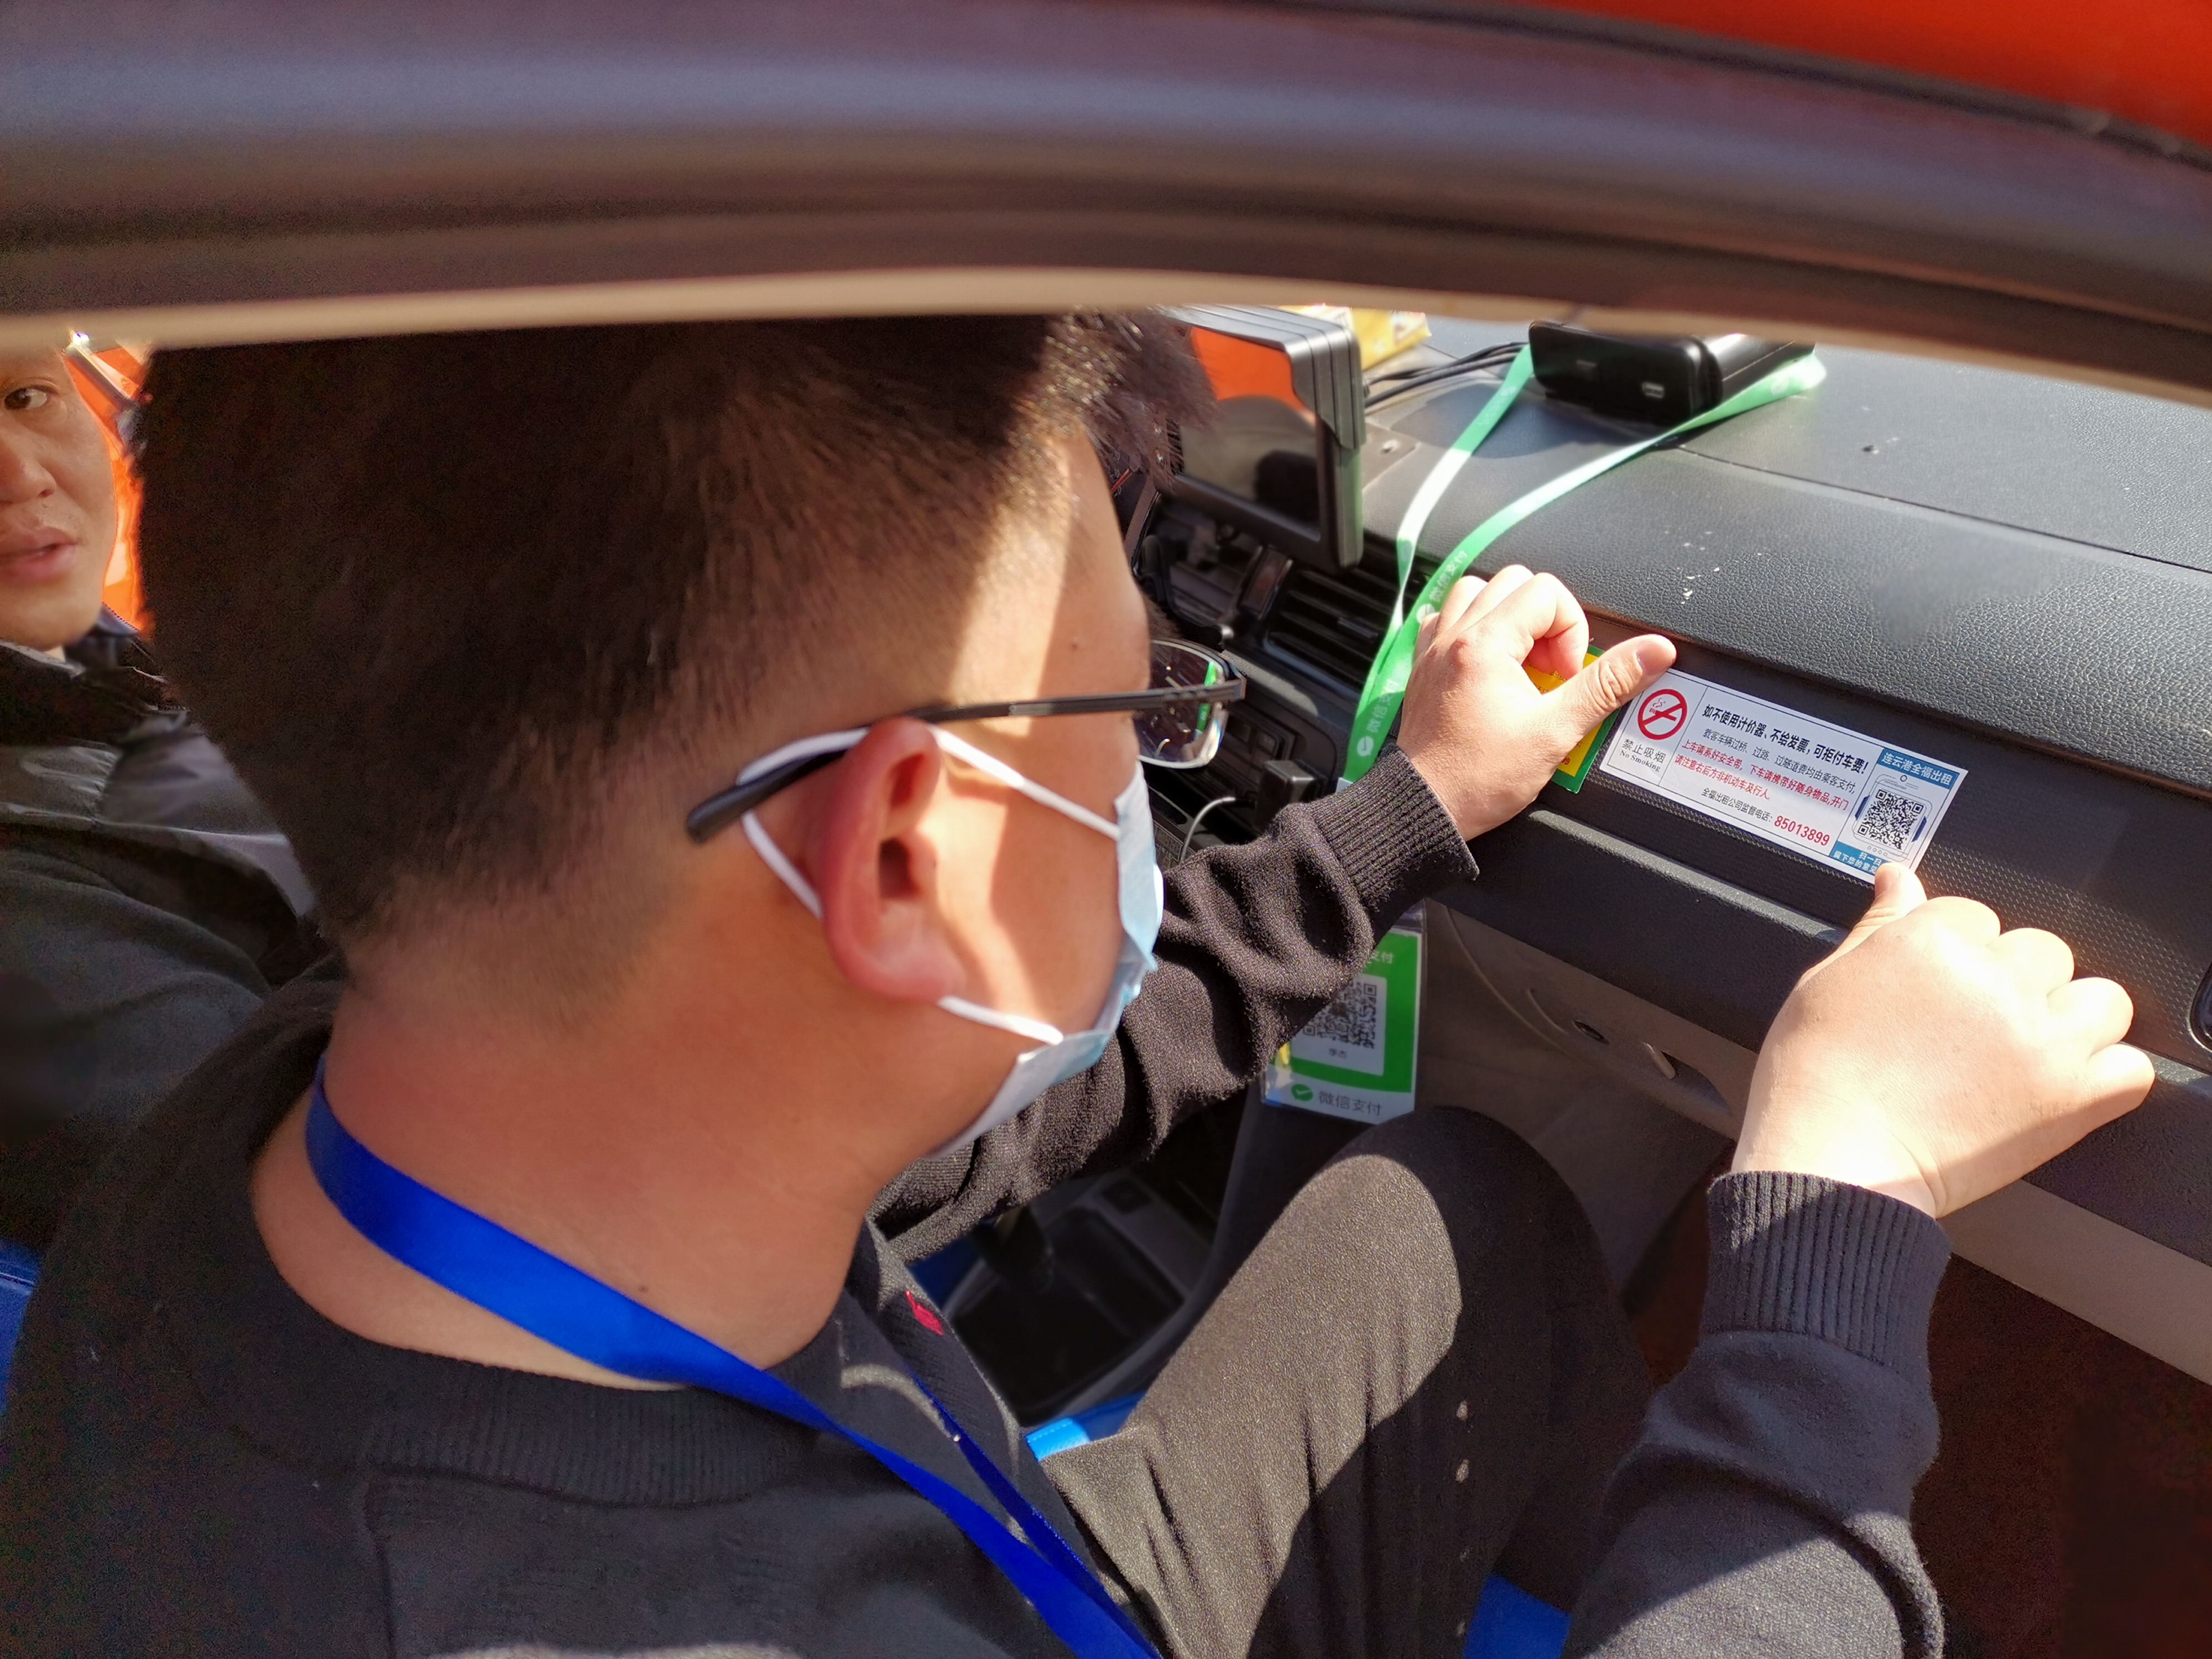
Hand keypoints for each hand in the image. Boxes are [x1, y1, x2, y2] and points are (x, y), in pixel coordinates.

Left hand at [1395, 566, 1674, 838]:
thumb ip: (1607, 684)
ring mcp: (1433, 650)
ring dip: (1507, 616)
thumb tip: (1653, 651)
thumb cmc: (1478, 778)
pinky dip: (1472, 629)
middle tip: (1550, 669)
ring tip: (1522, 662)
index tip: (1568, 675)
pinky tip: (1488, 663)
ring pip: (1475, 592)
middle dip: (1544, 620)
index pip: (1546, 592)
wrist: (1425, 808)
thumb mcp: (1556, 731)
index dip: (1571, 631)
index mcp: (1485, 643)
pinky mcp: (1424, 668)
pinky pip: (1447, 619)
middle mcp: (1454, 637)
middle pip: (1513, 582)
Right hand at [1736, 864, 2154, 1215]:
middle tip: (1971, 1030)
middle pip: (2042, 952)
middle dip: (2013, 983)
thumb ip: (1879, 925)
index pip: (1976, 916)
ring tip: (2023, 1054)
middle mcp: (1994, 981)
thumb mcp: (1828, 980)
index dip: (1956, 957)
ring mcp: (2040, 1039)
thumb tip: (1900, 878)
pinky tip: (2060, 1087)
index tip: (1938, 992)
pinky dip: (2105, 1078)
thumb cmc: (1818, 1078)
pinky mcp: (2069, 1098)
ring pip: (2099, 1000)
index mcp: (1931, 942)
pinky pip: (2130, 1069)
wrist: (1829, 1161)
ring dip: (2070, 1021)